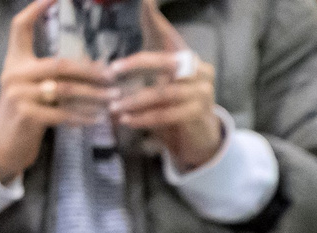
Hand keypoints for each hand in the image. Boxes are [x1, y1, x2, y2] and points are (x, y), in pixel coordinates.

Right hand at [0, 0, 113, 185]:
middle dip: (90, 71)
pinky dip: (83, 116)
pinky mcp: (26, 115)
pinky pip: (62, 113)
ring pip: (64, 90)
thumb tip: (90, 67)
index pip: (20, 27)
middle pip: (58, 64)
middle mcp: (14, 73)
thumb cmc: (26, 114)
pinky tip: (99, 118)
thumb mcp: (32, 88)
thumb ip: (50, 75)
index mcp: (15, 61)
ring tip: (114, 98)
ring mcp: (18, 94)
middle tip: (113, 75)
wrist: (4, 144)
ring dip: (93, 95)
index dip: (35, 9)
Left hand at [110, 0, 224, 173]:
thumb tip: (137, 17)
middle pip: (167, 62)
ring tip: (115, 107)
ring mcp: (203, 93)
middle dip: (138, 65)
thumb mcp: (160, 77)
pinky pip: (167, 114)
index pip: (171, 36)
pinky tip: (128, 120)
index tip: (145, 6)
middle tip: (112, 70)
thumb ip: (148, 57)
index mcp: (190, 58)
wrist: (198, 136)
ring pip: (164, 93)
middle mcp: (201, 71)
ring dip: (136, 101)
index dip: (157, 23)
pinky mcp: (199, 114)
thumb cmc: (174, 103)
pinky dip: (144, 118)